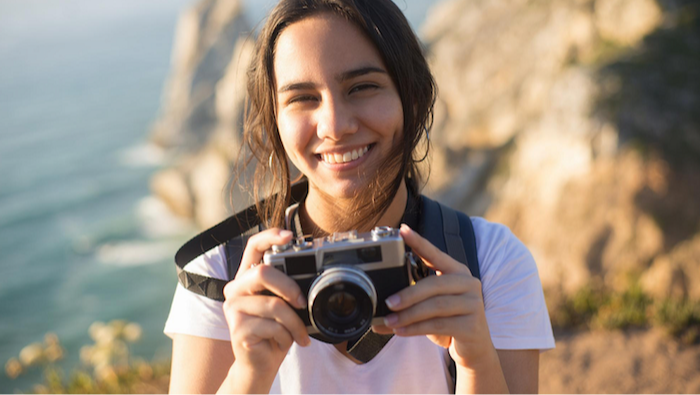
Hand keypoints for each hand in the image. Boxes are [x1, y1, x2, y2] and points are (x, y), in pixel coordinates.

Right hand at [222, 228, 310, 376]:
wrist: (260, 364)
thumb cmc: (275, 332)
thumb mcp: (286, 306)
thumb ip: (289, 289)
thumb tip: (312, 278)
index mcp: (248, 277)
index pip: (253, 246)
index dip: (269, 236)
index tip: (289, 235)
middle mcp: (236, 289)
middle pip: (263, 273)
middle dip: (290, 288)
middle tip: (302, 303)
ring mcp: (233, 308)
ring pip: (274, 304)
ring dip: (294, 323)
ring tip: (298, 334)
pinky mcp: (237, 328)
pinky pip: (272, 326)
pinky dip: (286, 336)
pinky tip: (281, 342)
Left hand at [372, 224, 493, 368]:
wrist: (474, 347)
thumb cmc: (449, 320)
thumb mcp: (432, 305)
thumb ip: (412, 300)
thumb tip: (378, 308)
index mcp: (457, 271)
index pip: (435, 254)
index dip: (419, 242)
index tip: (402, 230)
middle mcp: (468, 283)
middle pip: (434, 284)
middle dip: (408, 294)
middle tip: (388, 303)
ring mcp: (473, 304)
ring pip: (436, 306)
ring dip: (409, 315)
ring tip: (390, 321)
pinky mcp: (472, 326)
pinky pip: (439, 325)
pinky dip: (416, 329)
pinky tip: (401, 331)